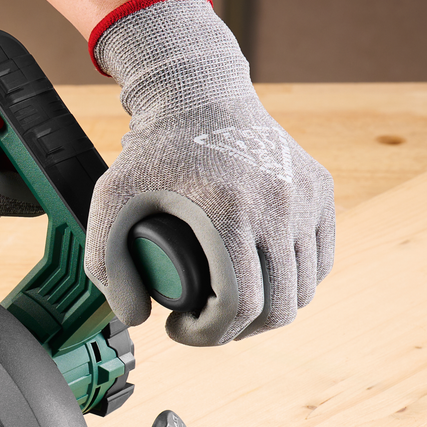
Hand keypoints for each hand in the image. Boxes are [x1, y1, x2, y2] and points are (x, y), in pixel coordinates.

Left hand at [85, 0, 334, 344]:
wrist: (199, 91)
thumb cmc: (152, 150)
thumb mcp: (111, 200)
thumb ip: (106, 264)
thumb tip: (137, 318)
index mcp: (228, 212)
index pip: (239, 305)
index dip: (209, 334)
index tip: (180, 328)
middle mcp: (276, 205)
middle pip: (278, 307)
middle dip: (238, 332)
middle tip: (207, 324)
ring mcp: (304, 197)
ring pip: (304, 289)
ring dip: (269, 311)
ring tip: (233, 308)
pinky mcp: (319, 189)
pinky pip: (320, 259)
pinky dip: (295, 281)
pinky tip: (264, 282)